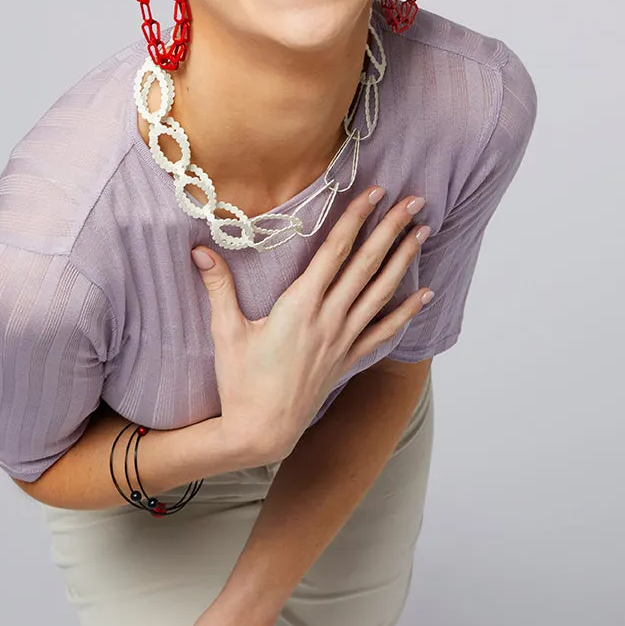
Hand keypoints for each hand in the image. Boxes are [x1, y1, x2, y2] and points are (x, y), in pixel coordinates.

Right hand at [192, 186, 430, 462]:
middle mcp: (328, 320)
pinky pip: (383, 332)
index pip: (334, 252)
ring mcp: (342, 341)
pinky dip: (405, 312)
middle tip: (415, 201)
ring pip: (380, 292)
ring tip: (423, 233)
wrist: (261, 432)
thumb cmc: (240, 384)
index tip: (373, 193)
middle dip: (391, 229)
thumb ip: (218, 287)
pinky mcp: (346, 360)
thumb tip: (199, 249)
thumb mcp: (225, 332)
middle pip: (366, 265)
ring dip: (403, 261)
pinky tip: (424, 294)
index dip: (355, 219)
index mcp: (299, 306)